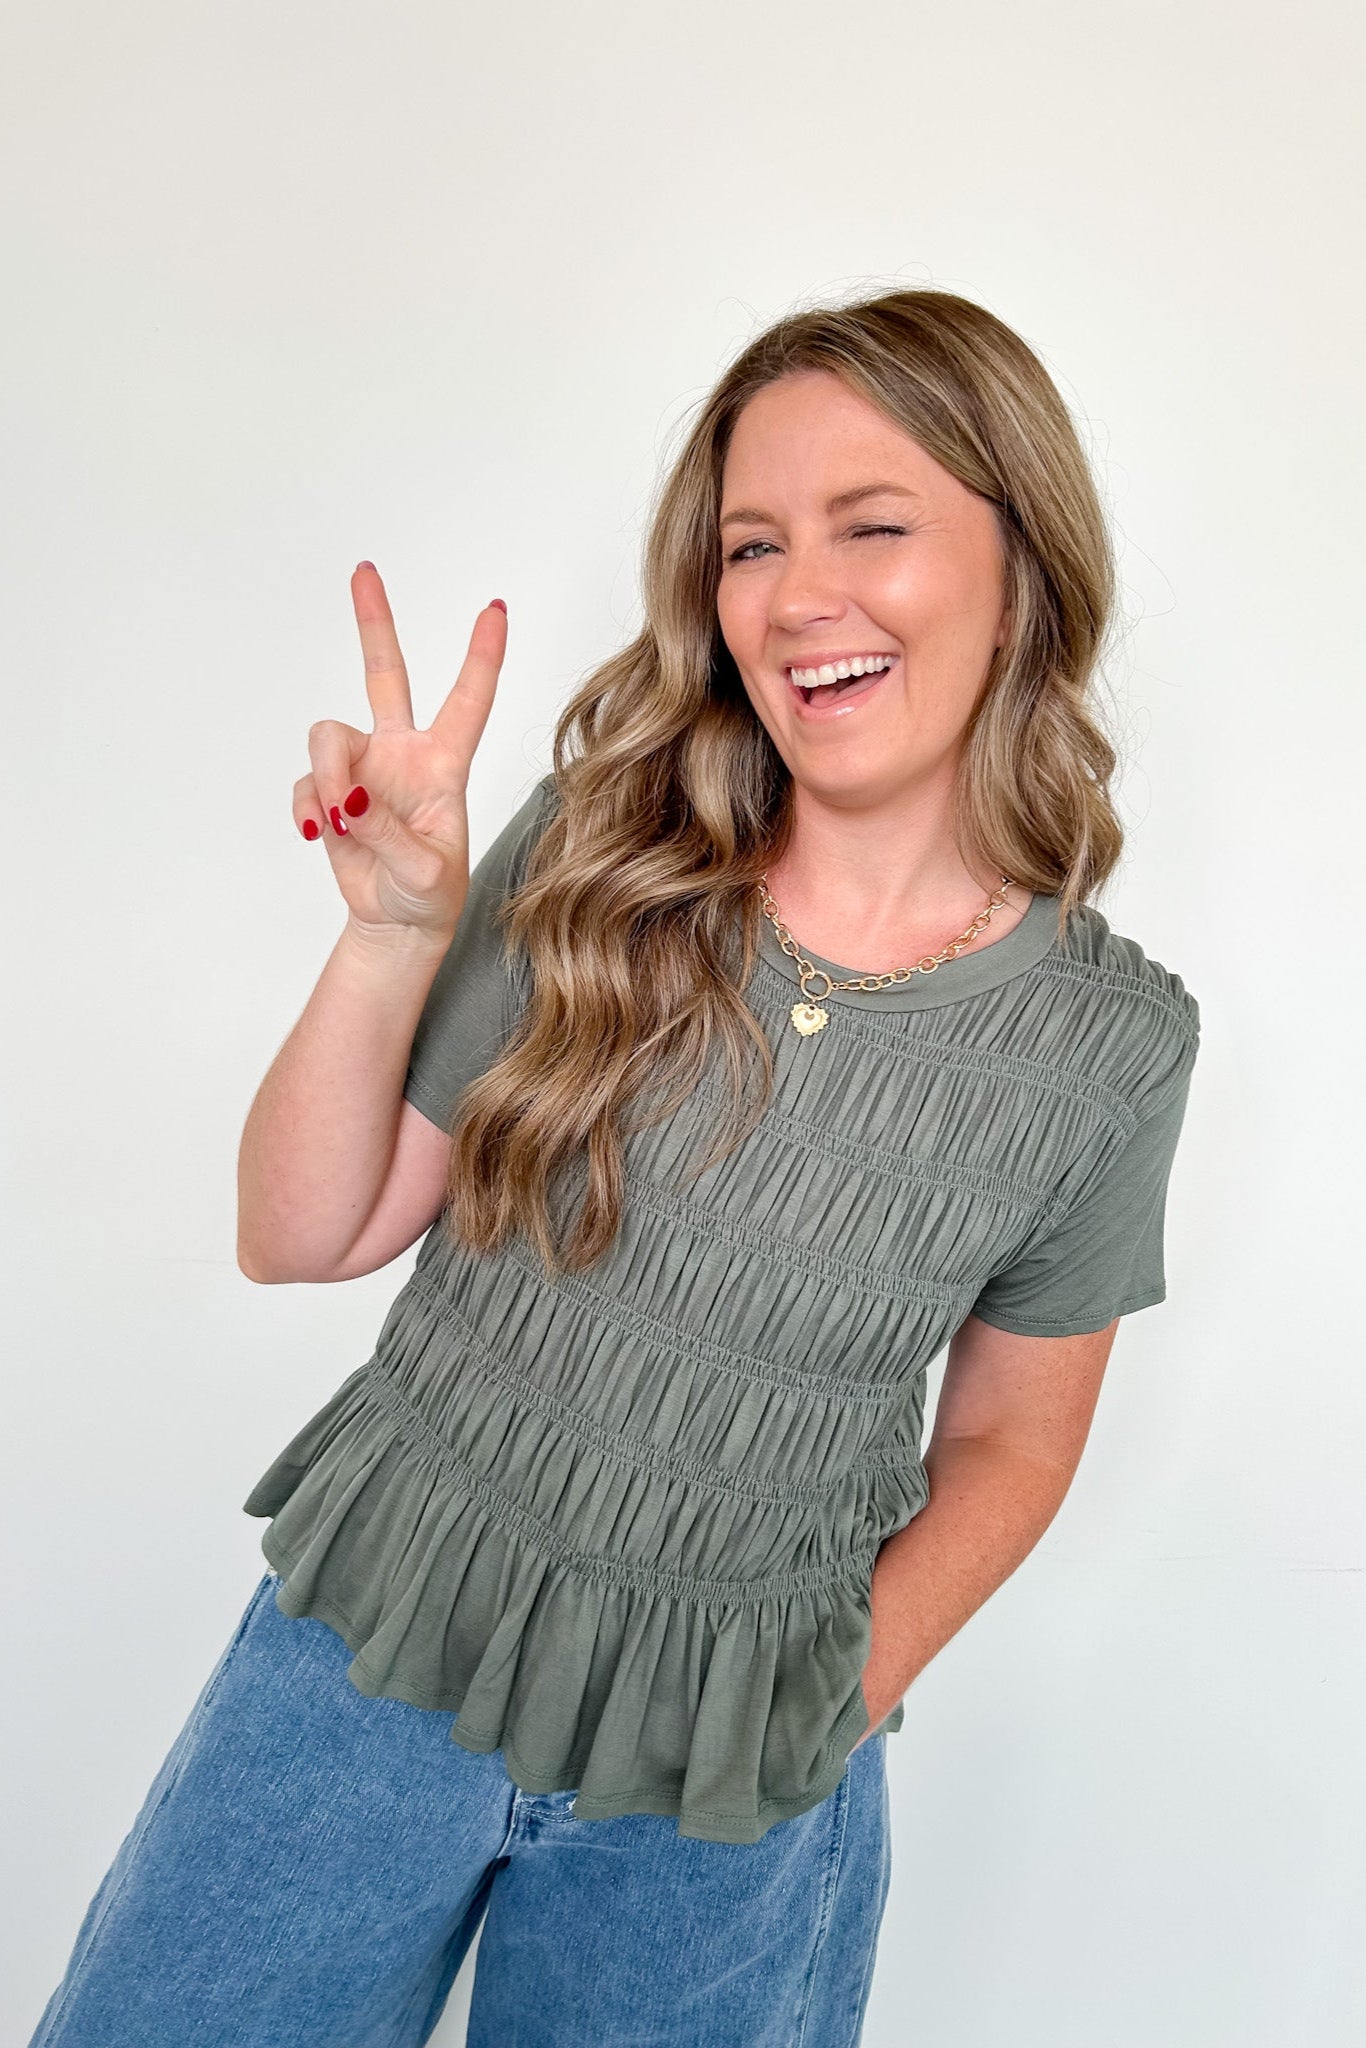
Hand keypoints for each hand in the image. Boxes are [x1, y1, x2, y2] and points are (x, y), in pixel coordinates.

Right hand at [293, 564, 506, 940]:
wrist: (397, 925)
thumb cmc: (430, 896)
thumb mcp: (426, 872)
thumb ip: (388, 834)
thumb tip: (348, 801)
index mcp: (444, 765)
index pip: (468, 701)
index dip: (483, 656)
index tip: (496, 609)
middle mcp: (402, 754)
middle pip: (386, 674)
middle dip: (374, 622)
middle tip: (364, 570)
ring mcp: (363, 770)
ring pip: (328, 738)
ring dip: (324, 777)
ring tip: (336, 820)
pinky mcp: (329, 793)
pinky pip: (305, 784)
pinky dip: (307, 805)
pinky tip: (318, 832)